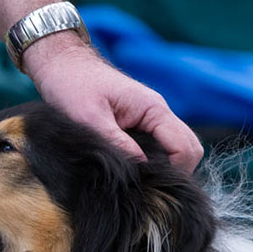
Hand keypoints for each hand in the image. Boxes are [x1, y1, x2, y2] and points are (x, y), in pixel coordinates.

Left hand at [23, 34, 203, 172]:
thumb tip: (141, 169)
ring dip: (166, 166)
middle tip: (149, 187)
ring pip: (177, 148)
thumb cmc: (73, 85)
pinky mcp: (139, 123)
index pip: (185, 148)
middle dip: (177, 172)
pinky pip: (159, 146)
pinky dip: (153, 161)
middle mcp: (158, 113)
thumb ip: (118, 144)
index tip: (151, 187)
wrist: (62, 64)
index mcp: (153, 109)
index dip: (175, 173)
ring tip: (140, 180)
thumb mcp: (91, 119)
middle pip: (189, 149)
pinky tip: (132, 170)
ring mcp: (150, 118)